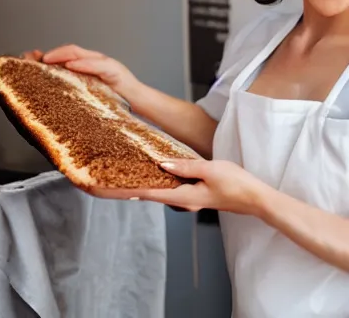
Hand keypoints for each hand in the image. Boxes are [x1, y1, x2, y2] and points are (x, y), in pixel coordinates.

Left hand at [23, 44, 140, 100]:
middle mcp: (96, 60)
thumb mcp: (91, 93)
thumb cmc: (117, 100)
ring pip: (81, 54)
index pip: (66, 55)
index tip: (30, 59)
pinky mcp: (114, 71)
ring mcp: (105, 64)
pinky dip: (83, 64)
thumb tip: (54, 93)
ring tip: (47, 59)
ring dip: (62, 55)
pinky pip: (97, 65)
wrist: (140, 102)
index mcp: (89, 66)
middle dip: (51, 53)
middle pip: (70, 50)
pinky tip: (71, 65)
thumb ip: (76, 88)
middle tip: (34, 59)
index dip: (49, 55)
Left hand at [94, 159, 267, 215]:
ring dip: (140, 184)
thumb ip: (185, 166)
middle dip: (128, 189)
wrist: (256, 198)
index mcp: (184, 196)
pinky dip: (155, 181)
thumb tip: (160, 162)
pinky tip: (151, 173)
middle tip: (107, 181)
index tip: (107, 188)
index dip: (126, 190)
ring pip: (157, 191)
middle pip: (148, 194)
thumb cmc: (237, 184)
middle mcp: (182, 200)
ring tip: (122, 175)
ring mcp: (188, 198)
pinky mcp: (193, 194)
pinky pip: (168, 188)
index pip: (148, 193)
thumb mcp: (210, 170)